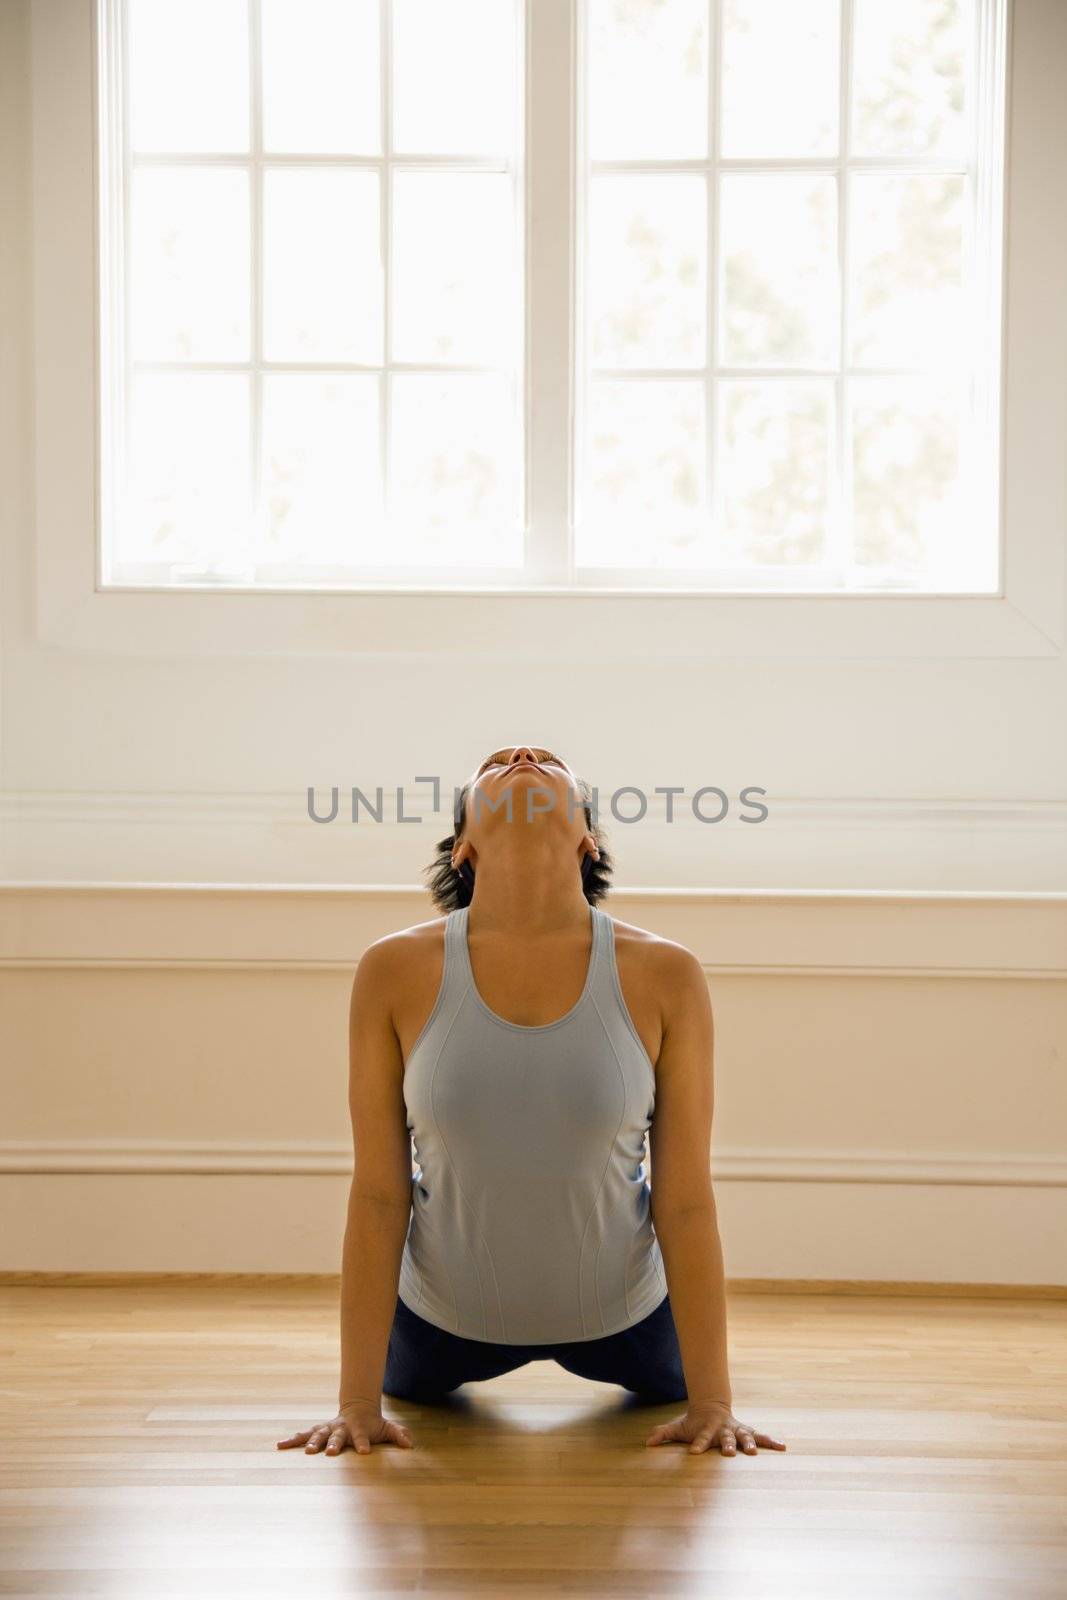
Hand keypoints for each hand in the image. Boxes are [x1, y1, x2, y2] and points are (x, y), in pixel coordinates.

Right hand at [276, 1403, 413, 1455]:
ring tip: (306, 1453)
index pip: (362, 1437)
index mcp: (358, 1429)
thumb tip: (409, 1443)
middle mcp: (341, 1428)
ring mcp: (328, 1429)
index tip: (365, 1452)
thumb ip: (398, 1434)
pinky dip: (292, 1440)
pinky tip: (280, 1445)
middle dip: (333, 1444)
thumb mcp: (387, 1428)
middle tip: (329, 1453)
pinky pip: (303, 1435)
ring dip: (312, 1443)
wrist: (357, 1409)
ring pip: (318, 1434)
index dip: (363, 1444)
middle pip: (336, 1436)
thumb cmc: (372, 1424)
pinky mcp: (317, 1431)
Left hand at [645, 1402, 786, 1455]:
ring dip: (749, 1444)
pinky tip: (783, 1446)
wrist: (712, 1407)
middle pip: (726, 1437)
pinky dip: (771, 1441)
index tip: (693, 1453)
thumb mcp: (678, 1427)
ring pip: (745, 1436)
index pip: (700, 1437)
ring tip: (755, 1452)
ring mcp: (736, 1430)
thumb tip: (647, 1442)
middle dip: (728, 1445)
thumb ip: (664, 1433)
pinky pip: (761, 1437)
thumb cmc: (694, 1423)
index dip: (697, 1444)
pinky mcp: (747, 1432)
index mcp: (707, 1429)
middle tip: (729, 1453)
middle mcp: (723, 1430)